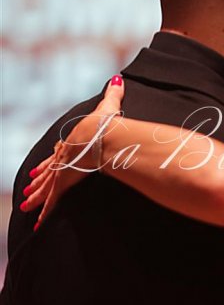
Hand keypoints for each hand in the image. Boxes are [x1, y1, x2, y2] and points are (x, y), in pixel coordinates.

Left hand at [22, 75, 125, 229]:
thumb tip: (118, 80)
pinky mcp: (64, 183)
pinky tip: (38, 224)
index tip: (40, 169)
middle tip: (28, 189)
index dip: (49, 162)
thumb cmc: (106, 124)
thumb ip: (114, 95)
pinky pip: (53, 202)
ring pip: (45, 188)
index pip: (58, 155)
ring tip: (24, 207)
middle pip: (47, 172)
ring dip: (35, 198)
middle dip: (38, 182)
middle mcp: (63, 157)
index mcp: (73, 143)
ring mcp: (62, 171)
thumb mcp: (109, 108)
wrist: (101, 136)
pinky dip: (45, 212)